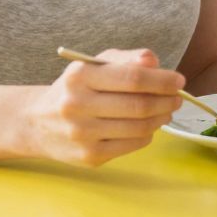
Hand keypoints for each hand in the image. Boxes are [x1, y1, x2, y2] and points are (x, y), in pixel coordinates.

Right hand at [29, 48, 183, 166]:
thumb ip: (126, 59)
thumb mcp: (95, 65)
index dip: (162, 80)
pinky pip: (133, 145)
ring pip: (139, 127)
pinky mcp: (88, 156)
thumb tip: (153, 61)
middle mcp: (77, 106)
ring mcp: (81, 134)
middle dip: (167, 100)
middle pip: (139, 105)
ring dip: (161, 118)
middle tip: (177, 97)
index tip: (179, 81)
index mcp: (79, 77)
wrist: (37, 122)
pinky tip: (148, 126)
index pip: (132, 78)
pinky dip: (148, 134)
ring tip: (166, 110)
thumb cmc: (76, 89)